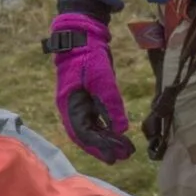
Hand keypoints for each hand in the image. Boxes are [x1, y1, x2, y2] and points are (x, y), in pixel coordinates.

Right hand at [45, 13, 134, 162]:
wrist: (82, 38)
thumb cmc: (88, 57)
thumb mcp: (102, 80)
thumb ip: (111, 105)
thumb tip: (120, 129)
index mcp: (70, 106)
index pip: (83, 133)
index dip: (98, 147)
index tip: (115, 157)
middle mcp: (73, 109)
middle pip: (87, 135)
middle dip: (104, 147)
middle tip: (124, 156)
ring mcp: (80, 104)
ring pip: (92, 129)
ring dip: (108, 139)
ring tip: (126, 149)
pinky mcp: (88, 99)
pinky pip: (96, 120)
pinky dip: (107, 128)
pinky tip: (119, 134)